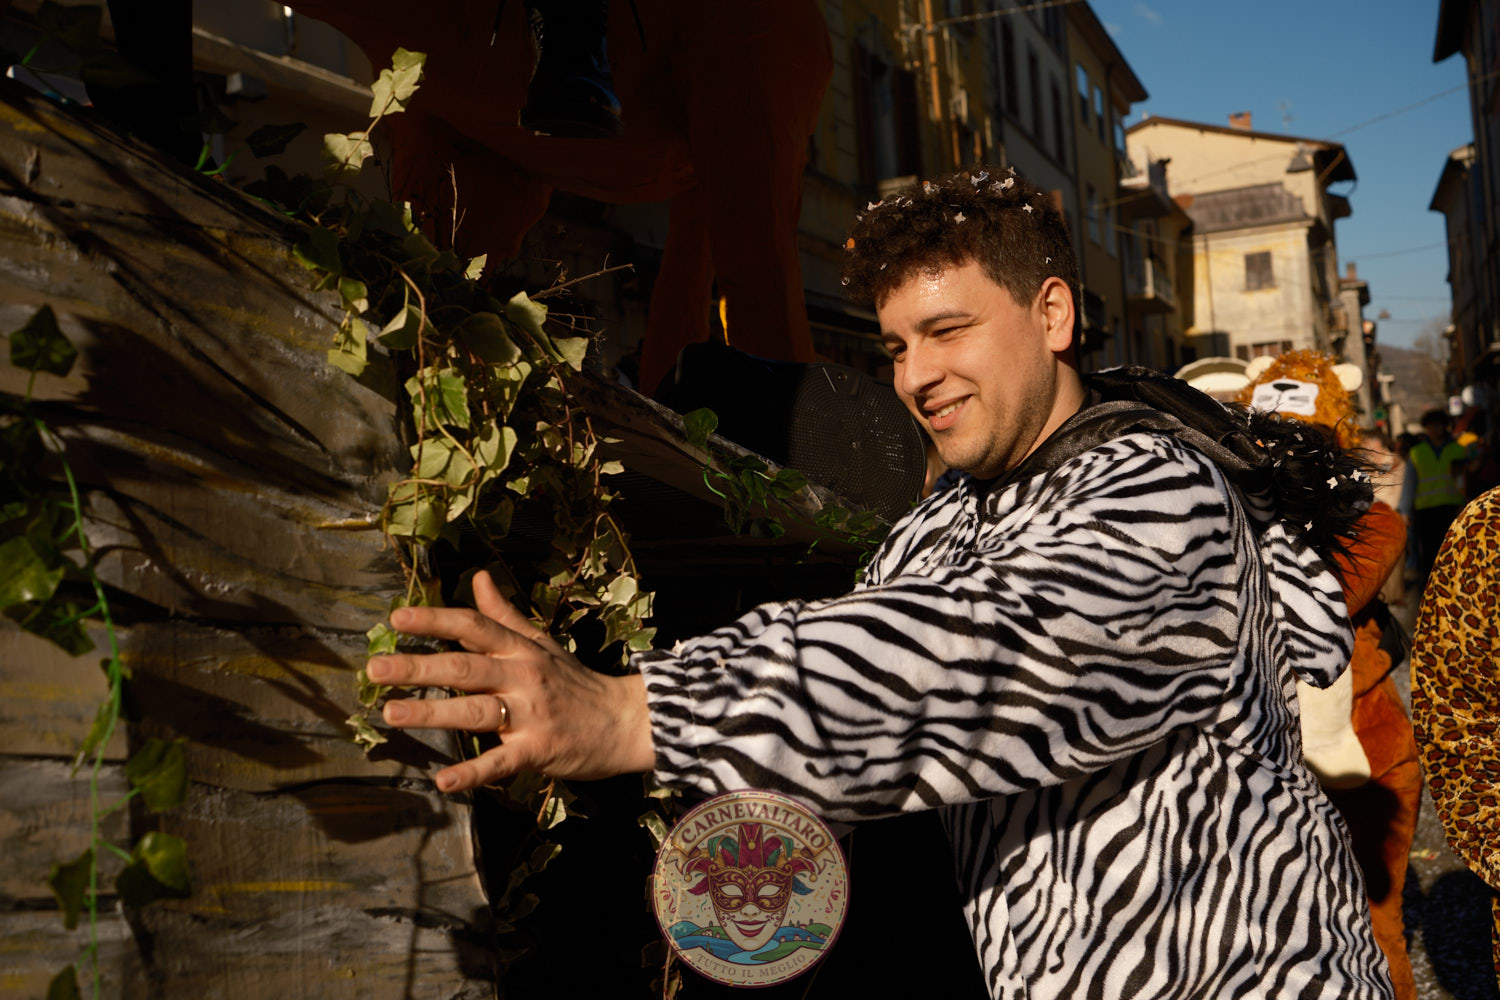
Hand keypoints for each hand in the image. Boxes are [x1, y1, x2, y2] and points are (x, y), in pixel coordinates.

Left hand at [365, 570, 654, 791]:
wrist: (625, 722)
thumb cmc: (576, 683)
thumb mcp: (541, 643)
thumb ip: (505, 614)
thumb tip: (478, 576)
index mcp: (521, 650)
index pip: (474, 627)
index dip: (436, 620)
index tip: (397, 618)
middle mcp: (523, 677)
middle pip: (465, 668)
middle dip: (418, 667)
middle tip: (375, 669)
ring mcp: (531, 714)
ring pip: (475, 711)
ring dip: (432, 713)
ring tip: (391, 713)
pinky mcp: (539, 750)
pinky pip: (501, 762)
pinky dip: (473, 772)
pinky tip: (444, 780)